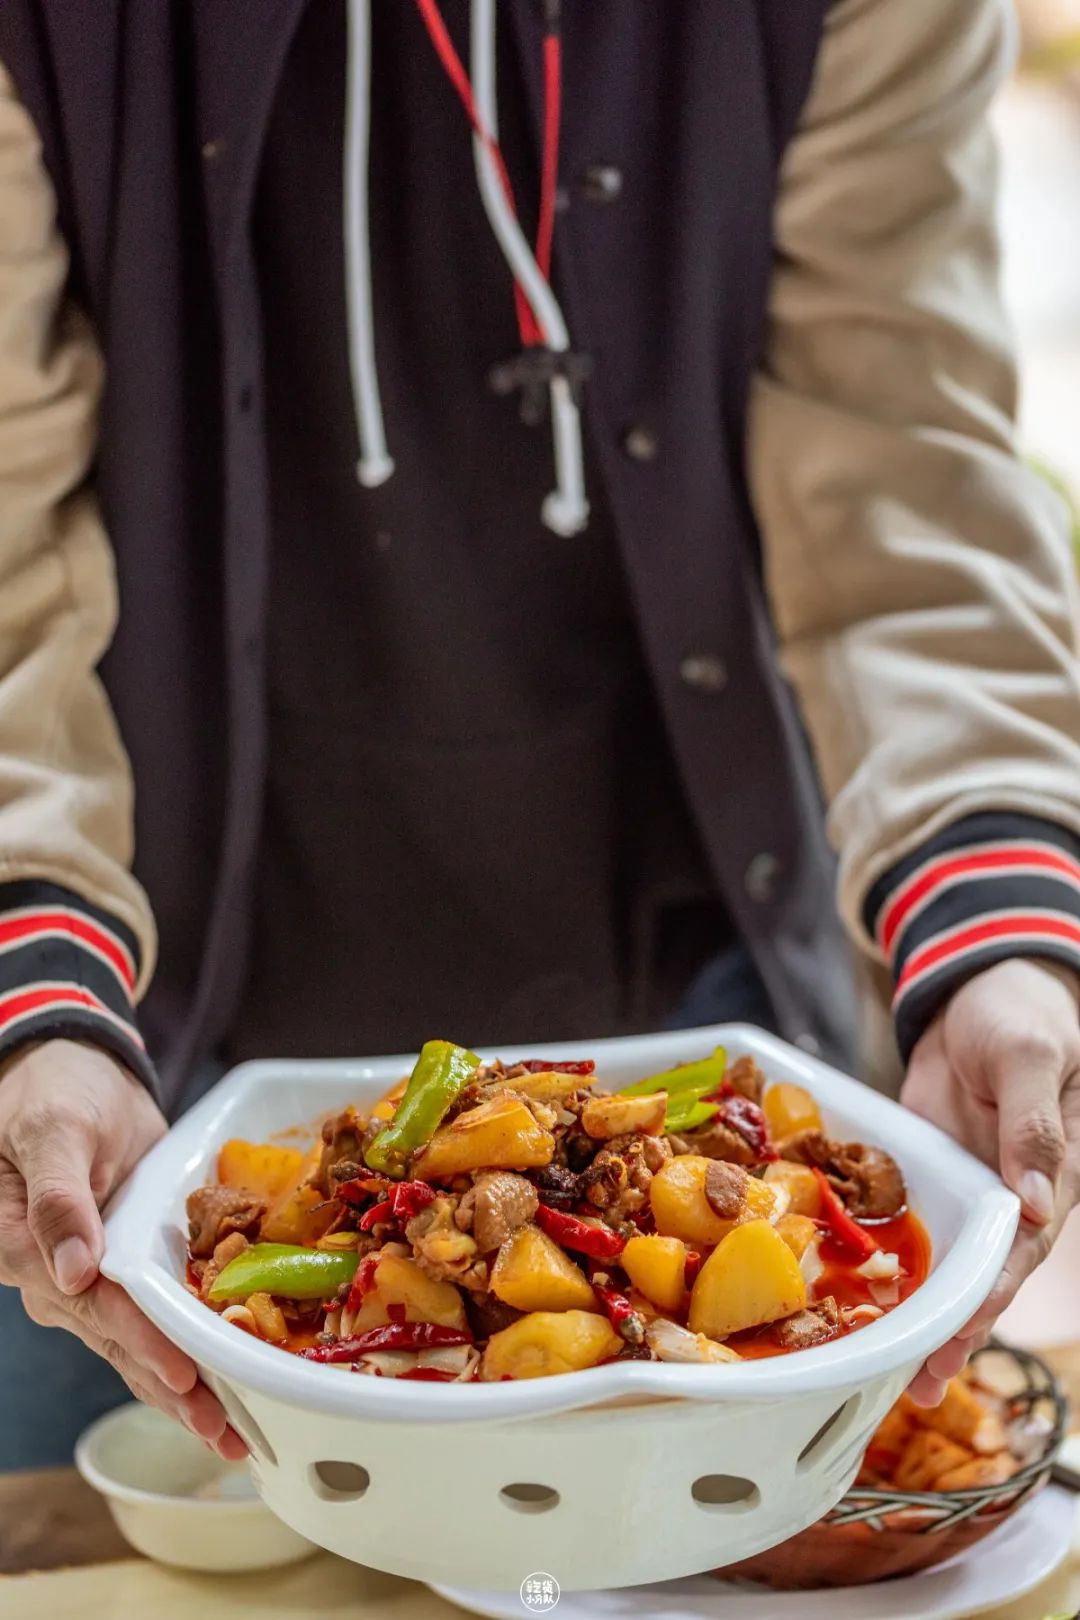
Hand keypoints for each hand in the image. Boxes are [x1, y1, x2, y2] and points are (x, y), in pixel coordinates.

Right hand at [0, 1039, 243, 1456]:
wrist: (74, 1071)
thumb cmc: (55, 1092)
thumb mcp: (55, 1131)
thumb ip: (59, 1197)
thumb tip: (72, 1271)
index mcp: (19, 1246)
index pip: (88, 1304)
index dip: (139, 1340)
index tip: (182, 1371)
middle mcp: (50, 1277)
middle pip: (115, 1341)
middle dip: (171, 1389)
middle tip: (226, 1432)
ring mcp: (86, 1278)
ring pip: (133, 1344)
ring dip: (181, 1390)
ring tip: (231, 1435)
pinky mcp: (120, 1267)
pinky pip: (149, 1320)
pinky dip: (183, 1352)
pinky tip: (220, 1386)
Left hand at [901, 959, 1079, 1403]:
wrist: (977, 987)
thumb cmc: (1020, 1015)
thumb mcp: (1030, 1058)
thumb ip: (1033, 1124)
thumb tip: (1040, 1205)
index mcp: (1057, 1176)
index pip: (1024, 1250)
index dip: (993, 1295)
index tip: (962, 1335)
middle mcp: (1015, 1196)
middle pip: (985, 1275)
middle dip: (954, 1331)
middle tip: (918, 1383)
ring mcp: (971, 1188)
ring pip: (949, 1262)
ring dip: (924, 1313)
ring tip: (893, 1374)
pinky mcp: (931, 1173)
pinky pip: (912, 1222)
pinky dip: (893, 1258)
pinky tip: (862, 1296)